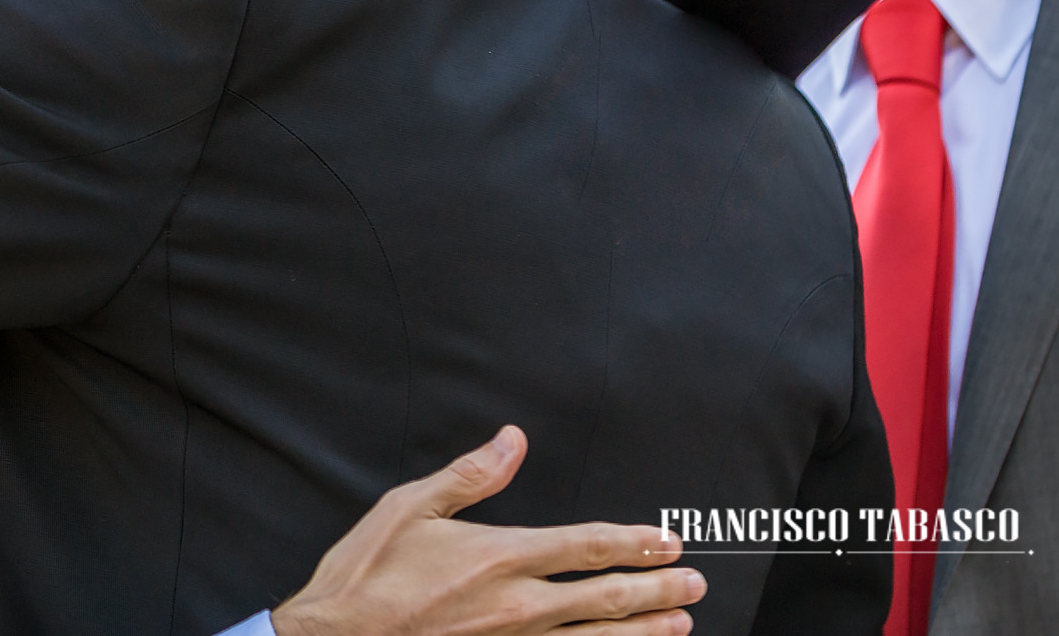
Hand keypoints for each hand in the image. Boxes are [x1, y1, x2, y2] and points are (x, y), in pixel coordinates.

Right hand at [270, 427, 701, 635]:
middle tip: (692, 584)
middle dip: (655, 588)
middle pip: (604, 597)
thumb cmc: (367, 576)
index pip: (585, 546)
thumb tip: (511, 441)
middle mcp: (515, 606)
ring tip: (678, 624)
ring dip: (642, 632)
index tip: (666, 541)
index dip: (633, 543)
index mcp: (497, 556)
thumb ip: (469, 476)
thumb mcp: (408, 507)